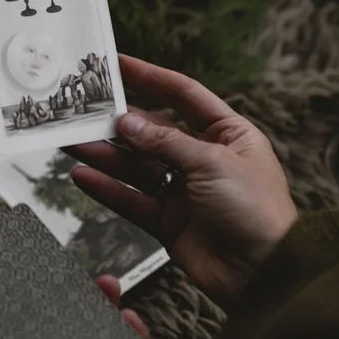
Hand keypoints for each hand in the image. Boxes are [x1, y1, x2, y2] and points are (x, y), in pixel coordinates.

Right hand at [69, 55, 297, 308]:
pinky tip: (84, 176)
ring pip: (137, 166)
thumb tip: (129, 122)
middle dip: (118, 122)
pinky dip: (108, 188)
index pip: (183, 95)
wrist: (264, 274)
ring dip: (105, 154)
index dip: (150, 77)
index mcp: (228, 134)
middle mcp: (204, 159)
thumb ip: (166, 142)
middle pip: (153, 132)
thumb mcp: (213, 162)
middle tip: (83, 110)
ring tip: (73, 142)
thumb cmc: (257, 213)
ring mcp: (185, 191)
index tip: (118, 64)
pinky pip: (132, 199)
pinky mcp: (169, 222)